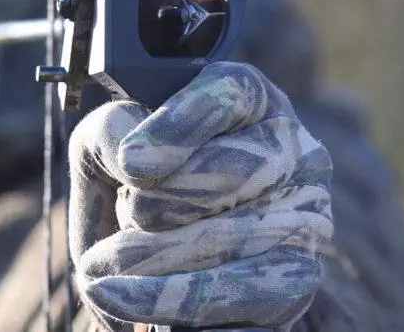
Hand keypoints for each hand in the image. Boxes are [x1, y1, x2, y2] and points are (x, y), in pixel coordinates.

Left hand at [69, 62, 332, 330]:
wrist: (164, 239)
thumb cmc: (136, 172)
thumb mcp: (110, 137)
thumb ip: (110, 132)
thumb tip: (133, 162)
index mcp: (248, 95)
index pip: (226, 96)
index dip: (180, 127)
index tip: (132, 164)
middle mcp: (290, 147)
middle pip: (228, 172)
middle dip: (157, 204)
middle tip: (119, 216)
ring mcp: (303, 213)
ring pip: (232, 242)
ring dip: (154, 264)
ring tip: (99, 276)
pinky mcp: (297, 279)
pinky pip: (243, 303)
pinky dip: (173, 308)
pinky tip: (126, 306)